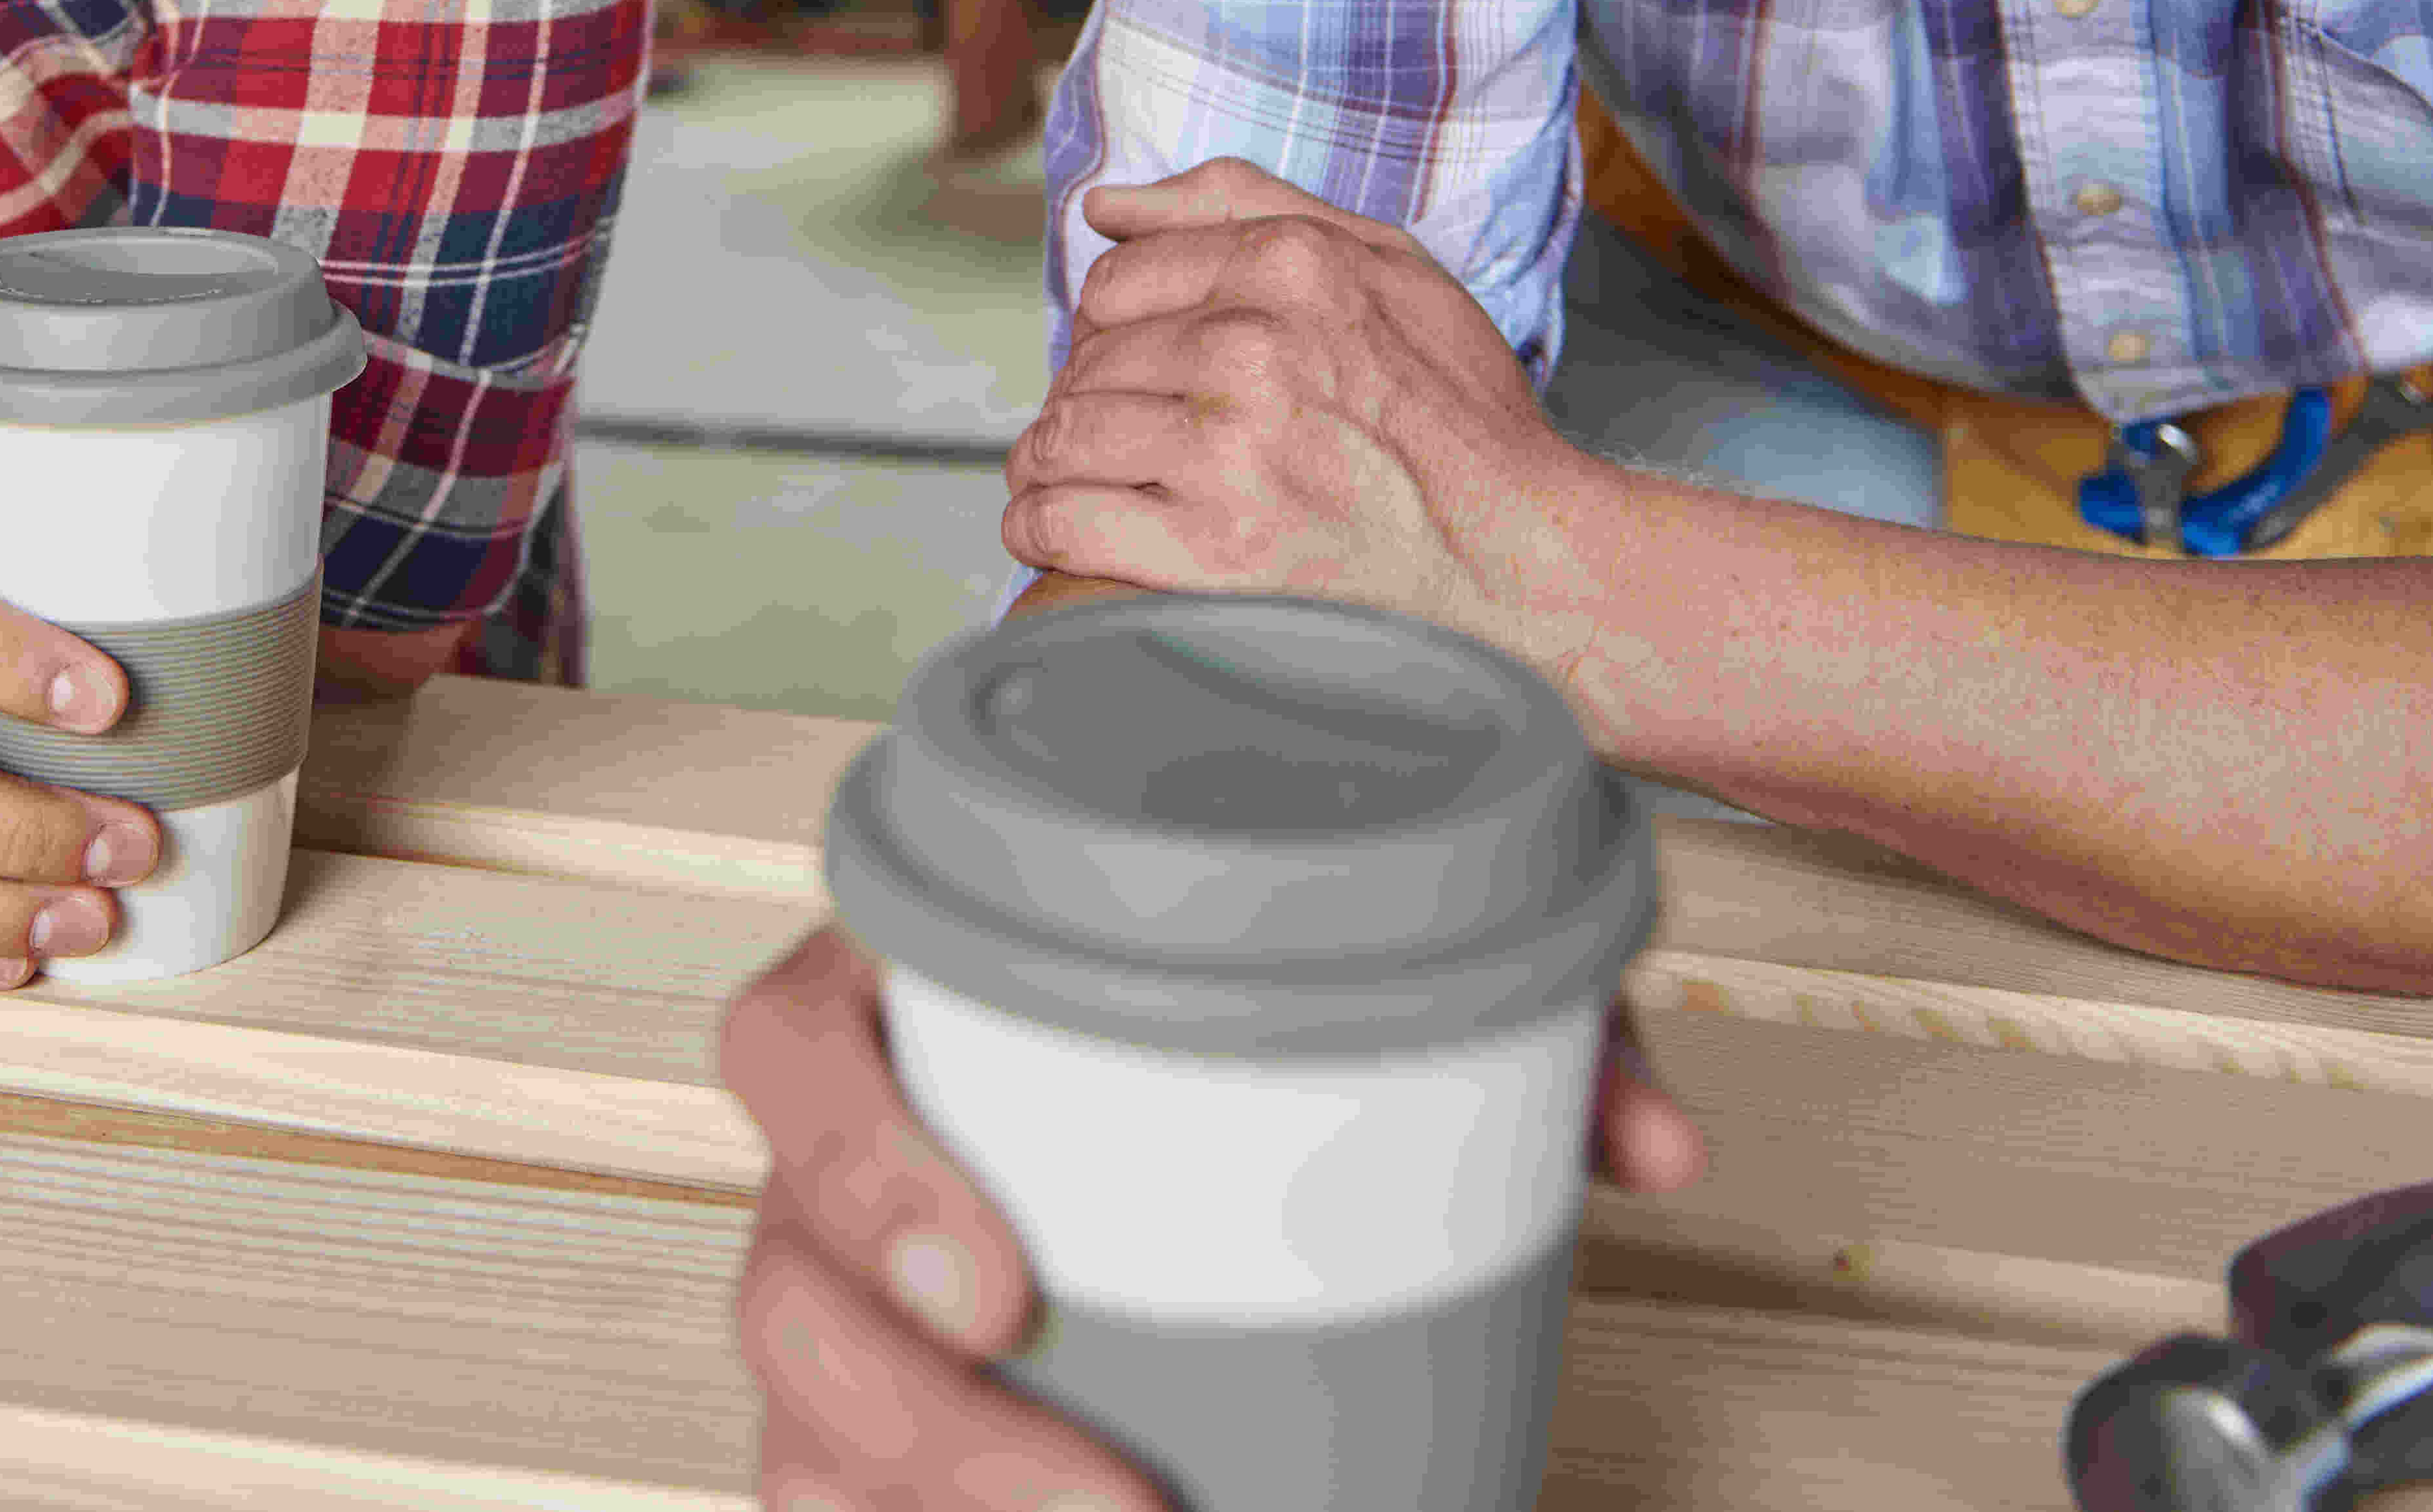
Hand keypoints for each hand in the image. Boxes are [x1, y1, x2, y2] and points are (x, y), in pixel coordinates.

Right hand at [724, 929, 1702, 1508]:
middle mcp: (829, 1166)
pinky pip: (836, 1499)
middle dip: (920, 1424)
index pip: (785, 1049)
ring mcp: (835, 1311)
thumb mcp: (1337, 973)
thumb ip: (1496, 1011)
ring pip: (804, 1434)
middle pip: (785, 1297)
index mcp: (892, 1002)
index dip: (856, 1164)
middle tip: (1108, 1497)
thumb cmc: (1217, 1008)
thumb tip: (1647, 1139)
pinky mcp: (863, 1426)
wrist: (1173, 1086)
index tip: (1003, 1286)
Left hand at [1005, 159, 1581, 642]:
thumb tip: (1107, 204)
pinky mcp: (1212, 551)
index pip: (1117, 282)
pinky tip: (1050, 528)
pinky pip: (1066, 522)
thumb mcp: (1386, 265)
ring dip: (1049, 462)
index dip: (1109, 327)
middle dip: (1085, 396)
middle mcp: (1250, 349)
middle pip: (1088, 360)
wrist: (1524, 560)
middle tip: (1114, 433)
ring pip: (1064, 435)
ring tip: (1067, 479)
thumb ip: (1242, 206)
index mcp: (1289, 267)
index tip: (1127, 366)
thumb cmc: (1459, 414)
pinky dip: (1039, 526)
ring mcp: (1228, 453)